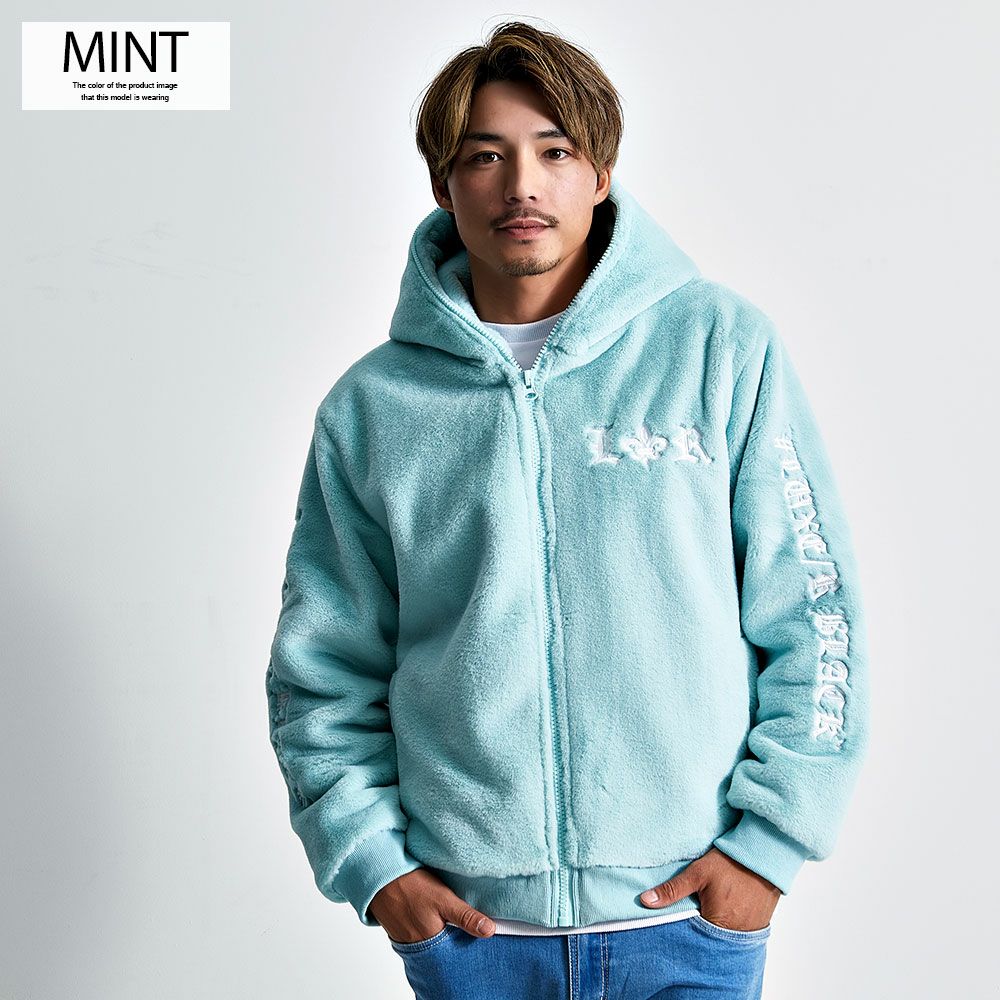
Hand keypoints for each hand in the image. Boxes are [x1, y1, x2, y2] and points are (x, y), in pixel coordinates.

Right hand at [368, 867, 496, 943]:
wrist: (379, 876)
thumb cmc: (411, 887)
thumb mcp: (444, 899)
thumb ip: (465, 917)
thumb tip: (490, 931)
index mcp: (431, 942)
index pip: (455, 953)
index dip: (467, 945)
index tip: (480, 938)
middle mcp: (418, 946)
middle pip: (443, 949)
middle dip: (455, 941)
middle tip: (466, 928)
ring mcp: (407, 939)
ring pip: (431, 941)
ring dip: (441, 933)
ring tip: (450, 921)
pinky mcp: (400, 929)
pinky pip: (419, 934)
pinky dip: (428, 928)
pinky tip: (433, 916)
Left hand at [639, 847, 778, 931]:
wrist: (766, 853)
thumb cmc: (731, 862)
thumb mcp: (698, 873)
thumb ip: (672, 890)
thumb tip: (645, 901)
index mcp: (718, 924)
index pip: (693, 938)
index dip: (683, 932)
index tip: (674, 927)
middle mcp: (735, 935)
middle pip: (709, 940)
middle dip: (698, 932)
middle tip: (691, 917)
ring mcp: (749, 932)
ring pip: (724, 937)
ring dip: (714, 928)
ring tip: (707, 914)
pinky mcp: (759, 925)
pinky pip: (739, 932)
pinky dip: (730, 925)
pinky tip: (724, 912)